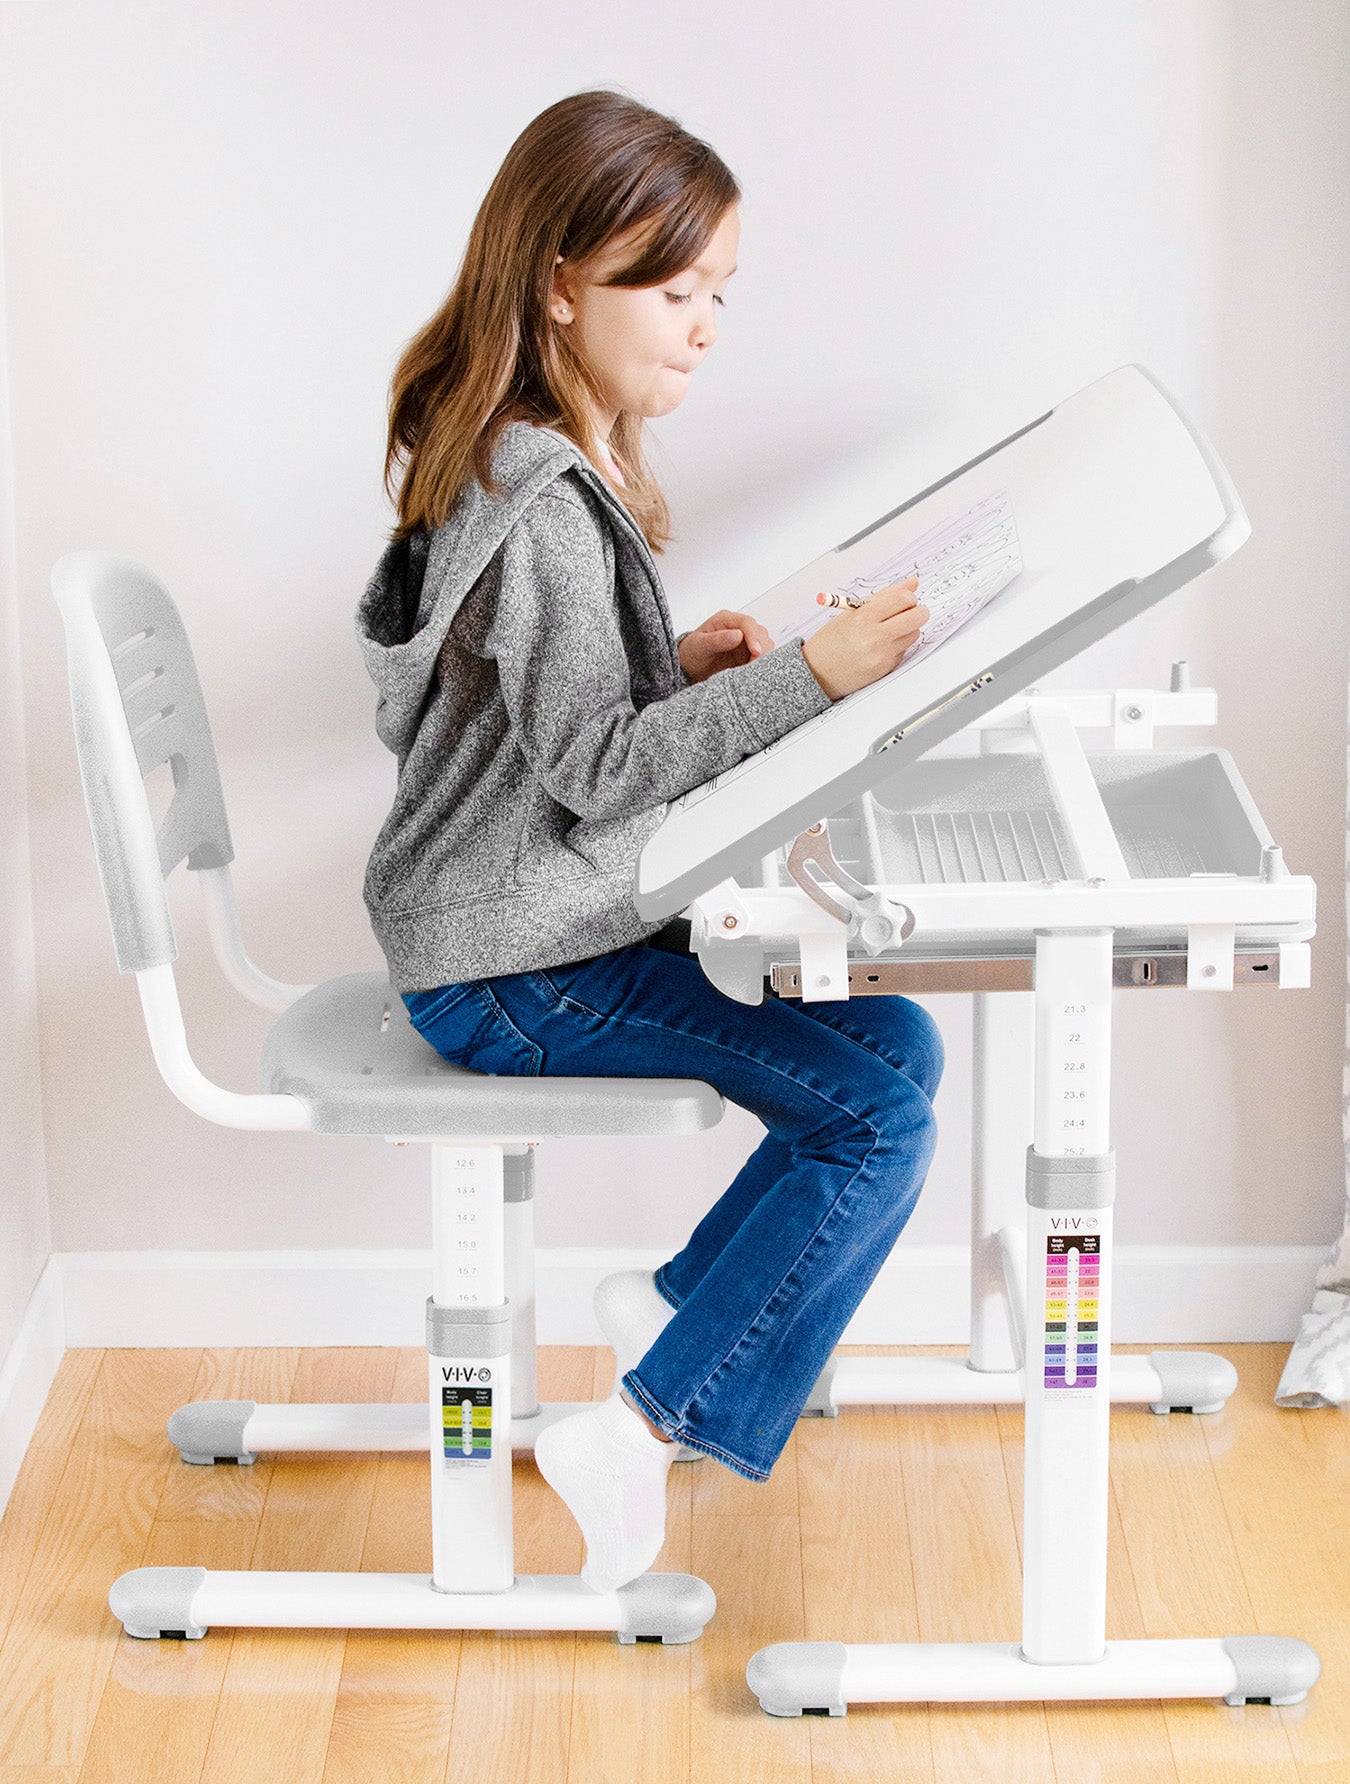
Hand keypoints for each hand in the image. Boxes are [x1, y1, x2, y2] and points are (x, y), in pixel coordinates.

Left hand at [677, 609, 774, 683]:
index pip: (747, 623)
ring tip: (751, 669)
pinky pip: (761, 657)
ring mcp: (745, 641)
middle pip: (760, 633)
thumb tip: (737, 635)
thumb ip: (717, 640)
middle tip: (754, 665)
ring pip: (764, 645)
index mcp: (725, 620)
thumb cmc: (691, 653)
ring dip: (763, 657)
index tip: (756, 651)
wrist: (689, 667)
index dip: (754, 636)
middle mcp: (738, 628)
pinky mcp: (748, 654)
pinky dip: (760, 664)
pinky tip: (752, 671)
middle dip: (761, 648)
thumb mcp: (699, 646)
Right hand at [802, 577, 927, 700]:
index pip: (903, 598)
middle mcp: (874, 637)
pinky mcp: (886, 668)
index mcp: (863, 617)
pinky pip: (904, 650)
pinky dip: (898, 645)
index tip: (904, 598)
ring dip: (908, 628)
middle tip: (909, 611)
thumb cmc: (830, 641)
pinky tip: (881, 645)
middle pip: (917, 616)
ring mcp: (882, 655)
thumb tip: (912, 583)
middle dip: (917, 611)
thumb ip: (884, 596)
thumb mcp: (851, 612)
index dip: (908, 596)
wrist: (817, 673)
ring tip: (889, 630)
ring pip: (914, 633)